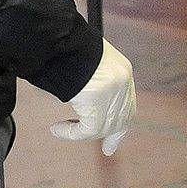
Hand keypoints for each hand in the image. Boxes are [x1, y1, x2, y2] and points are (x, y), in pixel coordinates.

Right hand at [51, 39, 135, 155]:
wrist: (60, 38)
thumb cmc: (67, 44)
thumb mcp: (87, 58)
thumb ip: (93, 75)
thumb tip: (84, 91)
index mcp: (122, 70)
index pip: (128, 102)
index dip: (123, 120)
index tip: (117, 135)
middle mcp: (122, 83)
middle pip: (122, 118)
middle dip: (113, 135)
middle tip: (107, 149)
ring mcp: (112, 95)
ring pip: (102, 126)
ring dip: (82, 131)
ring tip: (62, 129)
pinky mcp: (97, 104)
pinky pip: (86, 130)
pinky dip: (71, 133)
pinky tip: (58, 129)